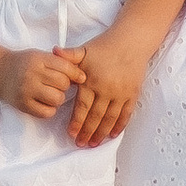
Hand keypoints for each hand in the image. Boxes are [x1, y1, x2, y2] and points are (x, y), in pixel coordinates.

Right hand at [3, 46, 85, 120]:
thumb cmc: (24, 64)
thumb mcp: (40, 56)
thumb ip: (59, 62)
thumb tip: (82, 77)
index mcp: (38, 59)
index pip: (65, 67)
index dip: (76, 74)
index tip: (80, 78)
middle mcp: (32, 74)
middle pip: (63, 84)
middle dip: (65, 86)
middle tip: (58, 85)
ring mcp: (26, 91)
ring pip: (57, 99)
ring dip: (58, 98)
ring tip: (51, 93)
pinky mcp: (23, 105)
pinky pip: (47, 113)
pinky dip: (50, 109)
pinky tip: (44, 102)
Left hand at [66, 27, 149, 147]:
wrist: (131, 41)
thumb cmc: (104, 46)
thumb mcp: (83, 50)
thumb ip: (68, 55)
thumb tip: (53, 51)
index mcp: (92, 81)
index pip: (82, 107)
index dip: (76, 122)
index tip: (71, 134)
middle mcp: (107, 90)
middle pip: (95, 117)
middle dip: (87, 132)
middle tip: (80, 144)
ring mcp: (121, 93)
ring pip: (110, 119)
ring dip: (101, 133)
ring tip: (93, 144)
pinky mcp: (132, 94)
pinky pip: (126, 114)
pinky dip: (119, 126)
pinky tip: (112, 135)